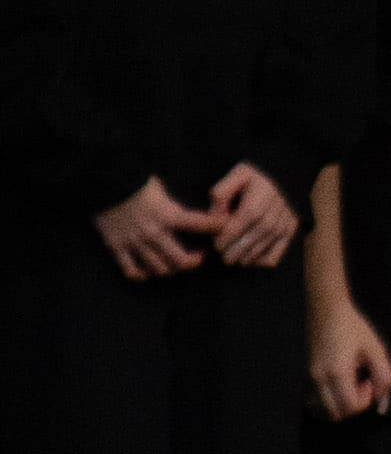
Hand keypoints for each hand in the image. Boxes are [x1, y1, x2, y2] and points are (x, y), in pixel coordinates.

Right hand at [93, 175, 215, 279]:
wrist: (100, 180)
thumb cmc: (132, 178)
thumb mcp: (159, 186)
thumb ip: (174, 202)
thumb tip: (193, 205)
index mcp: (167, 214)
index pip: (202, 224)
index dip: (218, 227)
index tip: (227, 227)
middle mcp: (154, 233)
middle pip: (181, 261)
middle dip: (194, 262)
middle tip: (200, 257)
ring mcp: (134, 243)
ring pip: (158, 269)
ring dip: (171, 269)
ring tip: (175, 264)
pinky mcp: (116, 247)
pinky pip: (131, 271)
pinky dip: (141, 275)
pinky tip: (148, 272)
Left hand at [206, 162, 299, 269]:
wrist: (285, 176)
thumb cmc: (255, 178)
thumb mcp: (237, 175)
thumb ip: (222, 193)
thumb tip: (216, 217)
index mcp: (258, 199)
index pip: (239, 225)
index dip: (227, 238)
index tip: (218, 244)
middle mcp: (274, 214)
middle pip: (250, 241)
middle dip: (234, 252)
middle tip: (224, 256)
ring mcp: (284, 224)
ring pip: (261, 250)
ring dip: (245, 258)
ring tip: (234, 258)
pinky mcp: (291, 232)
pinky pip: (274, 256)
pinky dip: (261, 261)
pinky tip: (250, 257)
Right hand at [308, 298, 390, 419]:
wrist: (327, 309)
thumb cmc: (353, 327)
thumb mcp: (376, 349)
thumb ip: (384, 377)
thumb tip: (383, 402)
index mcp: (337, 372)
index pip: (351, 408)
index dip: (366, 401)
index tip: (369, 382)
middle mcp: (319, 379)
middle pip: (337, 415)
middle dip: (353, 406)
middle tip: (361, 385)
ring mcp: (310, 378)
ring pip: (324, 411)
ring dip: (341, 406)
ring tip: (350, 385)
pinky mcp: (307, 375)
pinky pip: (315, 402)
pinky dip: (329, 402)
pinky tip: (339, 386)